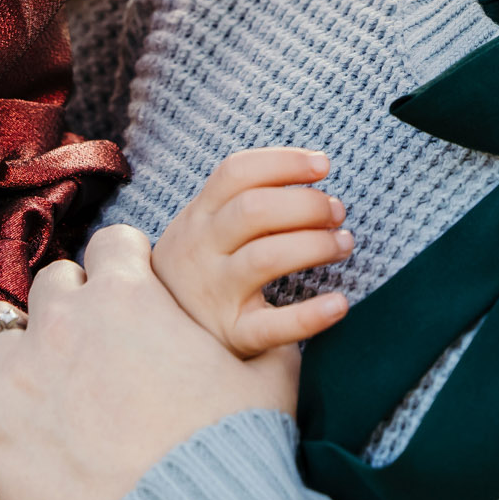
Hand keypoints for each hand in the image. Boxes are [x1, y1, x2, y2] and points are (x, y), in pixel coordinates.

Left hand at [0, 225, 299, 499]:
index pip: (115, 244)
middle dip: (71, 304)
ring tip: (30, 370)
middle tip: (89, 344)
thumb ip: (274, 341)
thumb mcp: (270, 383)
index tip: (130, 292)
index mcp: (133, 295)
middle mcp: (66, 317)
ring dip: (14, 341)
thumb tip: (298, 329)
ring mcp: (16, 371)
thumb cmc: (231, 457)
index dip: (124, 267)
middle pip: (54, 280)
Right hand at [153, 148, 351, 355]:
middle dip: (306, 204)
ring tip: (343, 244)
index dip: (284, 162)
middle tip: (337, 211)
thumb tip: (312, 170)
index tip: (323, 165)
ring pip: (265, 258)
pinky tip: (338, 304)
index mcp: (199, 216)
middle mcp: (201, 249)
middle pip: (254, 210)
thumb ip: (241, 201)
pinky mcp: (233, 336)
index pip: (237, 173)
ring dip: (315, 245)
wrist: (155, 338)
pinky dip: (310, 316)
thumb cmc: (201, 269)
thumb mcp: (203, 229)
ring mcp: (214, 293)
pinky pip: (272, 326)